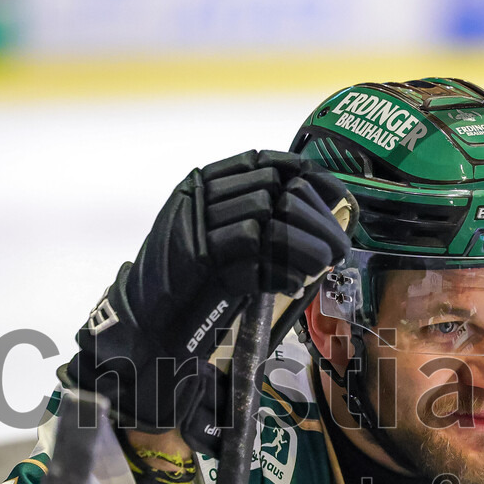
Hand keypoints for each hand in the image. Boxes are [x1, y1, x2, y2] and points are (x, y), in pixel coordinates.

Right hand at [63, 149, 350, 453]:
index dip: (306, 175)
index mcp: (202, 184)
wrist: (146, 320)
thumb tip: (313, 212)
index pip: (264, 162)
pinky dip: (283, 271)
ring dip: (305, 247)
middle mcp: (198, 200)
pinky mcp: (201, 264)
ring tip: (322, 266)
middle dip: (315, 220)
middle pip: (273, 192)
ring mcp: (197, 230)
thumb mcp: (216, 235)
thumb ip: (252, 216)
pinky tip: (295, 284)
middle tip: (337, 246)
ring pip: (268, 223)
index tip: (338, 194)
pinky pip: (255, 258)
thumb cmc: (190, 280)